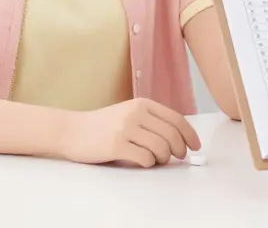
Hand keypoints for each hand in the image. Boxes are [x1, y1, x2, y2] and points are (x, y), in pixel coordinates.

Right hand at [57, 98, 200, 167]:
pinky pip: (145, 158)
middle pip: (171, 134)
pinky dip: (149, 163)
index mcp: (142, 104)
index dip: (190, 134)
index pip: (176, 119)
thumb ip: (151, 122)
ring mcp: (125, 129)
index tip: (195, 146)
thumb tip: (180, 140)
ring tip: (156, 159)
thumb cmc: (102, 126)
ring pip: (161, 147)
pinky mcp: (116, 145)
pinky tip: (142, 161)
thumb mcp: (128, 114)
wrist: (72, 130)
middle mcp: (136, 113)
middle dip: (179, 149)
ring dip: (163, 158)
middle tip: (176, 157)